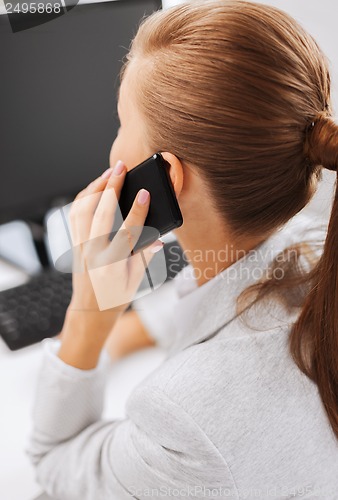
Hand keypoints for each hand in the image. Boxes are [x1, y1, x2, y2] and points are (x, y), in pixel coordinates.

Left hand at [57, 160, 162, 368]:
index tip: (145, 194)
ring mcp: (80, 247)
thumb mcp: (135, 282)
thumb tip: (158, 238)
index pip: (126, 233)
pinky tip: (94, 188)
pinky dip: (83, 197)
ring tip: (108, 173)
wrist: (89, 312)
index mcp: (111, 265)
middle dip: (111, 187)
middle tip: (121, 167)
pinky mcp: (74, 243)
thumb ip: (145, 257)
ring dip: (95, 187)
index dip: (137, 211)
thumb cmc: (114, 299)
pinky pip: (74, 214)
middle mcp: (93, 253)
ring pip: (82, 209)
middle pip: (99, 213)